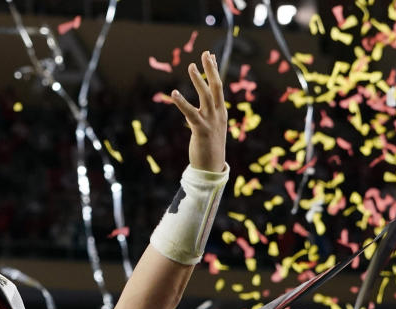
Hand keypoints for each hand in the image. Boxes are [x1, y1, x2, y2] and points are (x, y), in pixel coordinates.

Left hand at [170, 51, 226, 172]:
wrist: (212, 169)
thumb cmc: (209, 149)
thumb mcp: (211, 129)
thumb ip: (207, 117)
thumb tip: (202, 111)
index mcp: (220, 112)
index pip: (218, 87)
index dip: (214, 71)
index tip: (210, 56)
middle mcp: (218, 114)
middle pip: (216, 86)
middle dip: (211, 69)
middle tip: (205, 53)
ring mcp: (211, 121)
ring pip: (206, 96)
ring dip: (198, 80)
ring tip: (191, 66)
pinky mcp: (201, 130)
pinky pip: (190, 113)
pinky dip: (182, 103)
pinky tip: (174, 94)